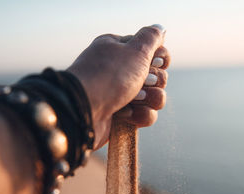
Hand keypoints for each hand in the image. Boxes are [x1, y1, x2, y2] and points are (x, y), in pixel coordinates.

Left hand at [67, 24, 170, 148]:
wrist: (83, 110)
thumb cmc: (108, 76)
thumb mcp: (134, 50)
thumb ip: (151, 38)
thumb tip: (160, 28)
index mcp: (119, 50)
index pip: (152, 51)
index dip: (160, 58)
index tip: (157, 62)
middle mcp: (119, 71)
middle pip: (157, 76)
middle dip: (156, 81)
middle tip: (143, 82)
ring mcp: (120, 95)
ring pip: (154, 97)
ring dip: (151, 99)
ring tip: (135, 99)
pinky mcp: (121, 116)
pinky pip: (144, 115)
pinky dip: (140, 116)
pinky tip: (126, 114)